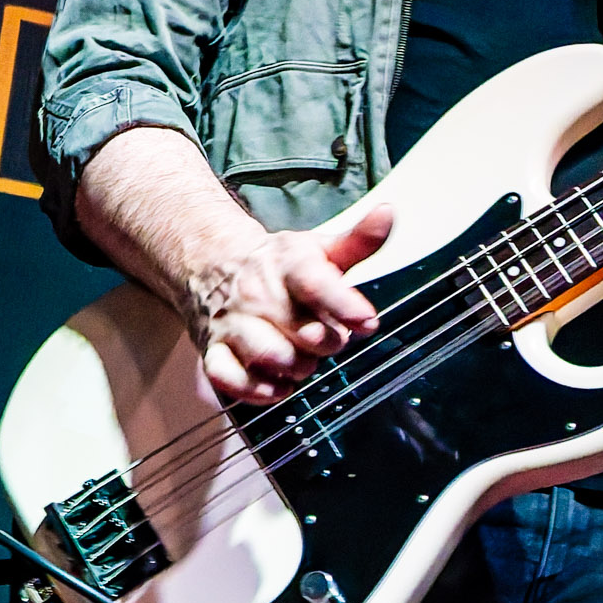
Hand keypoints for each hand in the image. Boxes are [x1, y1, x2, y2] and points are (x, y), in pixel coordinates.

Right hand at [183, 208, 392, 403]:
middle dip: (327, 341)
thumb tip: (388, 213)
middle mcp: (257, 293)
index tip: (367, 321)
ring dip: (296, 366)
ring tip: (305, 361)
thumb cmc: (278, 265)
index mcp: (287, 264)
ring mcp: (233, 323)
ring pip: (268, 354)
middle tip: (332, 338)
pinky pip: (228, 378)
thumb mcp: (318, 248)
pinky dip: (255, 389)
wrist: (214, 264)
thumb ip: (358, 240)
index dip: (344, 305)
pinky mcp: (214, 350)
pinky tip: (278, 386)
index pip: (315, 282)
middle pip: (301, 329)